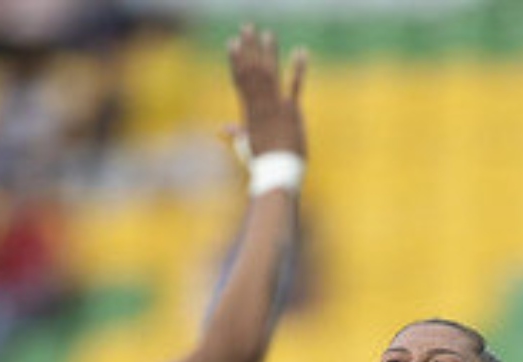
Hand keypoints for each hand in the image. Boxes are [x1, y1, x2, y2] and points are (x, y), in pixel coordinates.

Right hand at [227, 25, 306, 159]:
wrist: (276, 173)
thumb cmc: (261, 163)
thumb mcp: (245, 146)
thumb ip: (236, 133)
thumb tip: (222, 129)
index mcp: (248, 112)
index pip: (240, 80)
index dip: (236, 60)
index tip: (232, 42)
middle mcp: (259, 106)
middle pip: (252, 71)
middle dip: (249, 48)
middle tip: (247, 28)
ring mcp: (274, 108)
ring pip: (269, 75)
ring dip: (268, 53)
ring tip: (267, 34)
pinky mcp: (291, 112)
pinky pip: (294, 86)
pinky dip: (298, 68)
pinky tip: (300, 52)